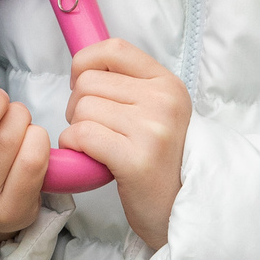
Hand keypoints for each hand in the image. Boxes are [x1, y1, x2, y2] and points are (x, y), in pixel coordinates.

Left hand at [58, 38, 189, 250]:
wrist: (184, 210)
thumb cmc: (162, 162)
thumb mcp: (159, 114)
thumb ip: (130, 88)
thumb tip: (82, 68)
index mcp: (168, 84)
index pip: (114, 49)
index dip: (85, 62)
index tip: (80, 83)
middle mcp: (163, 101)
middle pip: (89, 82)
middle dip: (77, 105)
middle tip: (93, 129)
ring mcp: (151, 130)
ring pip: (82, 109)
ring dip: (76, 129)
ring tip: (97, 147)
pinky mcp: (136, 159)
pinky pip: (82, 135)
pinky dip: (74, 147)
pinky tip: (90, 158)